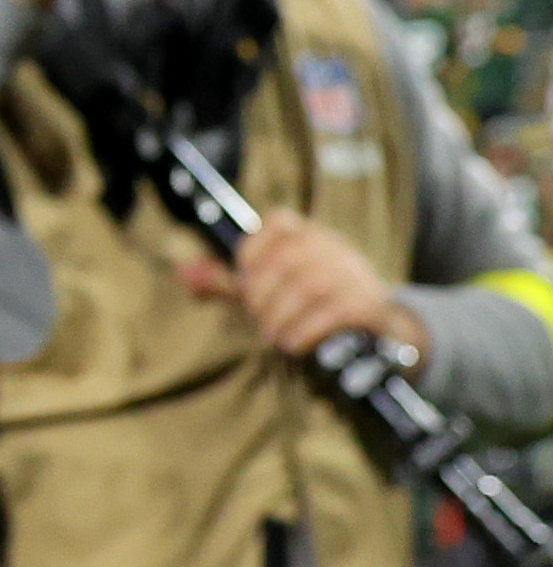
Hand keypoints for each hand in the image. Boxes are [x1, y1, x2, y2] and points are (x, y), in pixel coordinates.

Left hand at [180, 209, 427, 367]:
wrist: (382, 332)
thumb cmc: (314, 304)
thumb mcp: (273, 289)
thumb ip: (229, 282)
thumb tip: (183, 275)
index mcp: (310, 233)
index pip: (277, 223)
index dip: (252, 253)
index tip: (244, 285)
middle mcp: (335, 246)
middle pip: (287, 260)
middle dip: (262, 294)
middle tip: (258, 320)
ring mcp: (355, 272)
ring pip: (308, 286)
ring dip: (280, 316)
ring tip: (273, 338)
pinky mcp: (369, 303)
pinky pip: (334, 311)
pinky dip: (306, 330)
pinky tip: (293, 344)